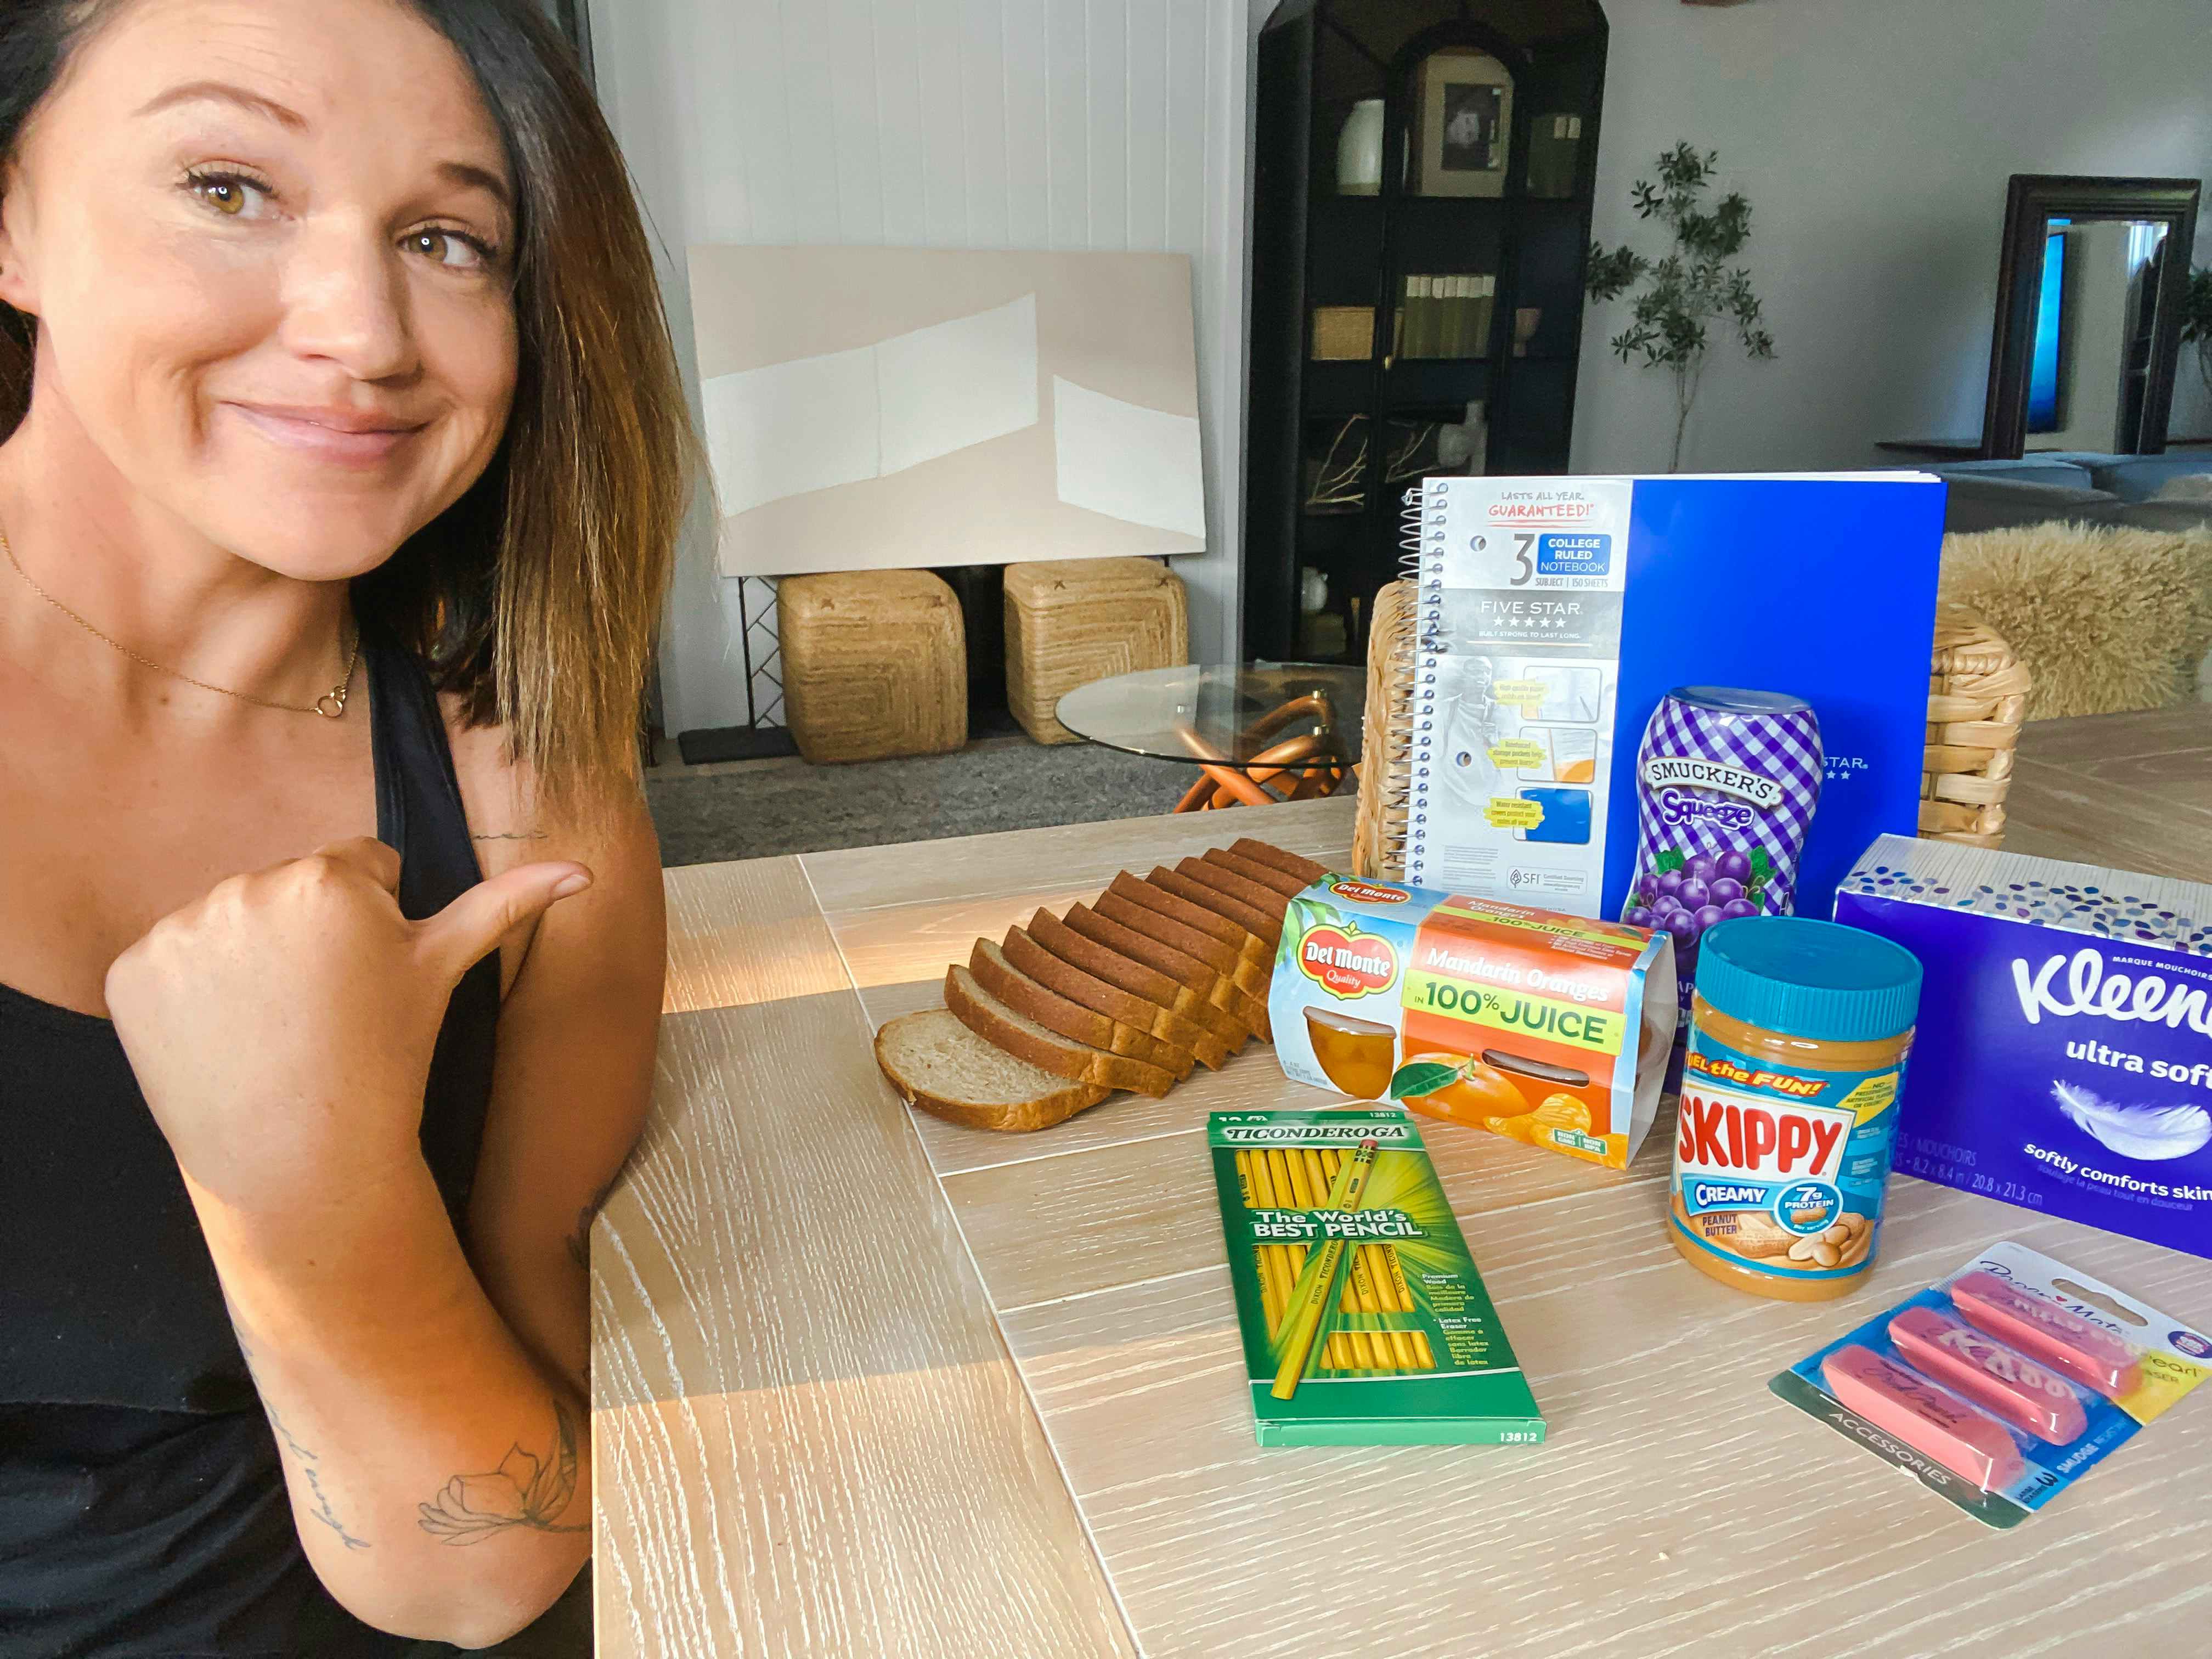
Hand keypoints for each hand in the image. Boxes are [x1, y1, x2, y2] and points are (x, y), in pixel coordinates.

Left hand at [106, 839, 591, 1221]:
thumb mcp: (443, 974)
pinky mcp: (130, 973)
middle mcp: (247, 886)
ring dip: (249, 958)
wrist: (303, 1160)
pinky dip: (188, 994)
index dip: (374, 924)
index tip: (370, 981)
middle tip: (328, 1009)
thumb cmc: (386, 1062)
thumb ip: (505, 906)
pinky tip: (222, 1036)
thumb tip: (582, 871)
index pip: (359, 865)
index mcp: (330, 877)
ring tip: (276, 1025)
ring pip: (231, 921)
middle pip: (291, 888)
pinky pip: (168, 962)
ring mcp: (179, 930)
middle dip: (310, 935)